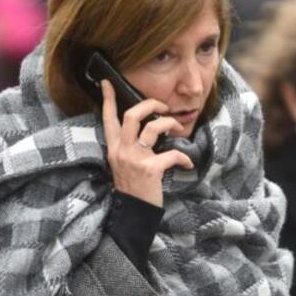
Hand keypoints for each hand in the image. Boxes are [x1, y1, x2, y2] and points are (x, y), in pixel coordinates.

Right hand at [100, 79, 193, 206]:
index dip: (107, 98)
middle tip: (163, 107)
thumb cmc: (133, 188)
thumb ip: (129, 147)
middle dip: (150, 104)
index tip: (107, 82)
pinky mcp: (150, 170)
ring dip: (170, 124)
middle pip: (132, 114)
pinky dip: (184, 157)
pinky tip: (188, 163)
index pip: (107, 118)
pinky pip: (172, 154)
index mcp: (114, 147)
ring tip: (179, 129)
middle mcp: (122, 150)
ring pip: (153, 128)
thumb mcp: (123, 164)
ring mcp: (135, 159)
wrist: (133, 213)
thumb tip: (148, 130)